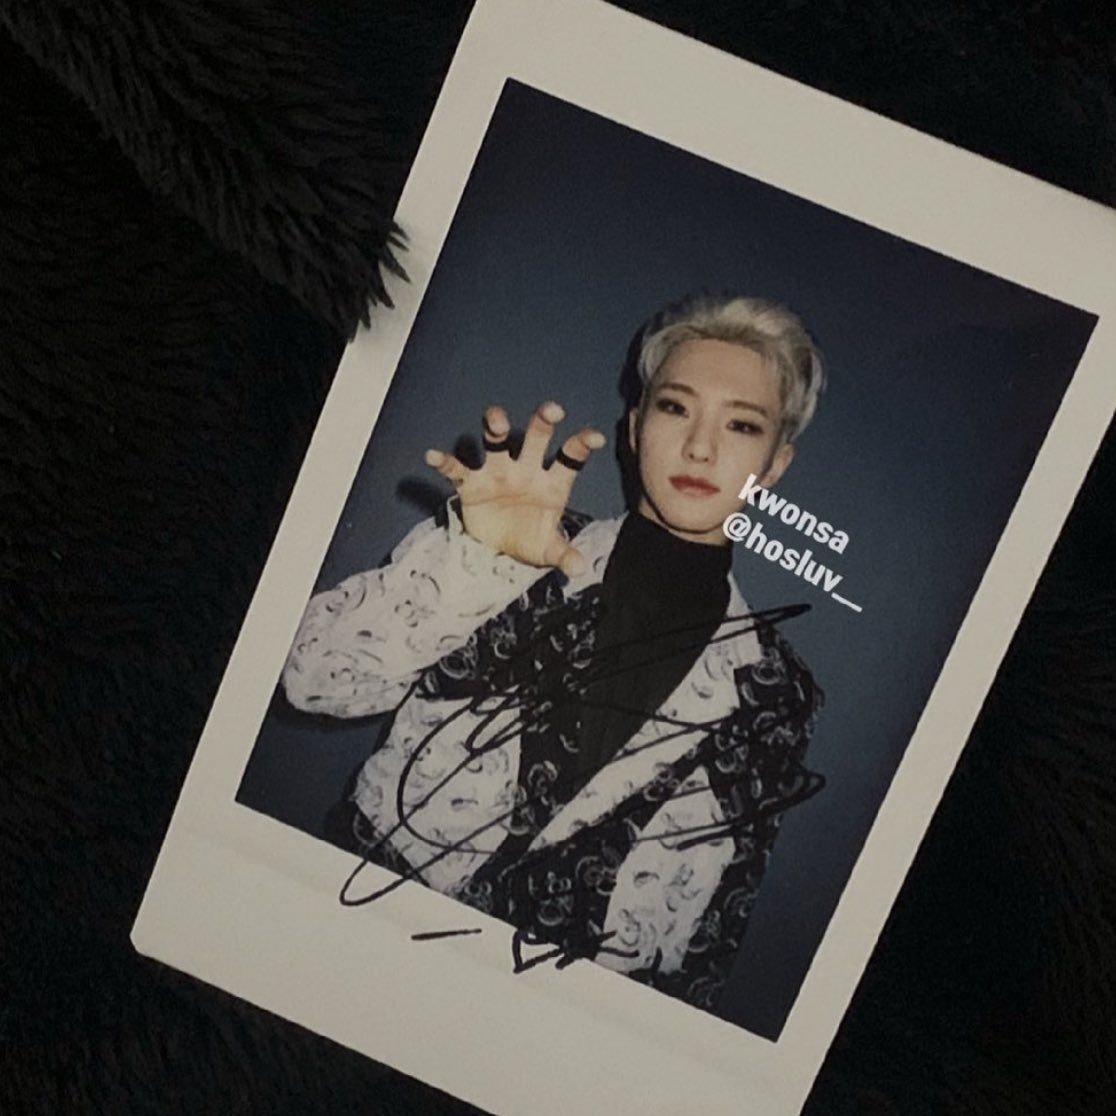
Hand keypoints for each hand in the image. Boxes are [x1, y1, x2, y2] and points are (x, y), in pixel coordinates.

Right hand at [425, 401, 605, 576]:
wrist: (499, 550)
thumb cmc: (530, 539)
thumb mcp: (548, 550)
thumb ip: (563, 554)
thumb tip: (579, 569)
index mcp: (551, 482)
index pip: (570, 458)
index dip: (582, 444)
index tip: (595, 437)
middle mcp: (526, 470)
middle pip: (535, 438)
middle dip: (542, 421)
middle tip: (552, 410)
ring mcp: (498, 473)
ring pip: (496, 441)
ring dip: (496, 427)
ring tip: (496, 420)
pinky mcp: (472, 484)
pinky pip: (457, 470)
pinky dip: (445, 462)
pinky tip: (433, 456)